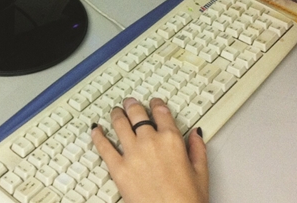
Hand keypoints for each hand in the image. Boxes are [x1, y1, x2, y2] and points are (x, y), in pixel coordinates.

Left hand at [91, 97, 208, 202]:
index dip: (155, 104)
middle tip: (129, 103)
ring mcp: (132, 154)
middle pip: (137, 114)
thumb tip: (196, 134)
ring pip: (119, 124)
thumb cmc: (187, 202)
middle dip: (132, 105)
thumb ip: (197, 150)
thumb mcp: (201, 174)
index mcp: (172, 140)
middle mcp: (150, 142)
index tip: (153, 102)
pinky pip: (103, 146)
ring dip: (116, 115)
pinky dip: (98, 135)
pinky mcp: (118, 169)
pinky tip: (96, 130)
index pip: (161, 112)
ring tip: (115, 112)